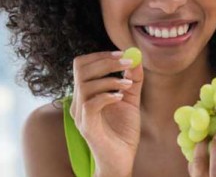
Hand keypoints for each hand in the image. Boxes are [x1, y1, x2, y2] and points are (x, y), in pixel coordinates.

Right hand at [70, 51, 143, 176]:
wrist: (121, 159)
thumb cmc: (123, 132)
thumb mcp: (131, 101)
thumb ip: (133, 81)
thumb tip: (136, 59)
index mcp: (86, 94)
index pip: (82, 65)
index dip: (101, 56)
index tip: (123, 54)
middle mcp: (79, 102)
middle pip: (81, 69)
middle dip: (106, 61)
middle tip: (127, 63)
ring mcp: (80, 115)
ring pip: (85, 85)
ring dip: (110, 79)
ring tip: (128, 86)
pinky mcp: (86, 127)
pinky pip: (90, 104)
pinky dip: (107, 95)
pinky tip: (120, 97)